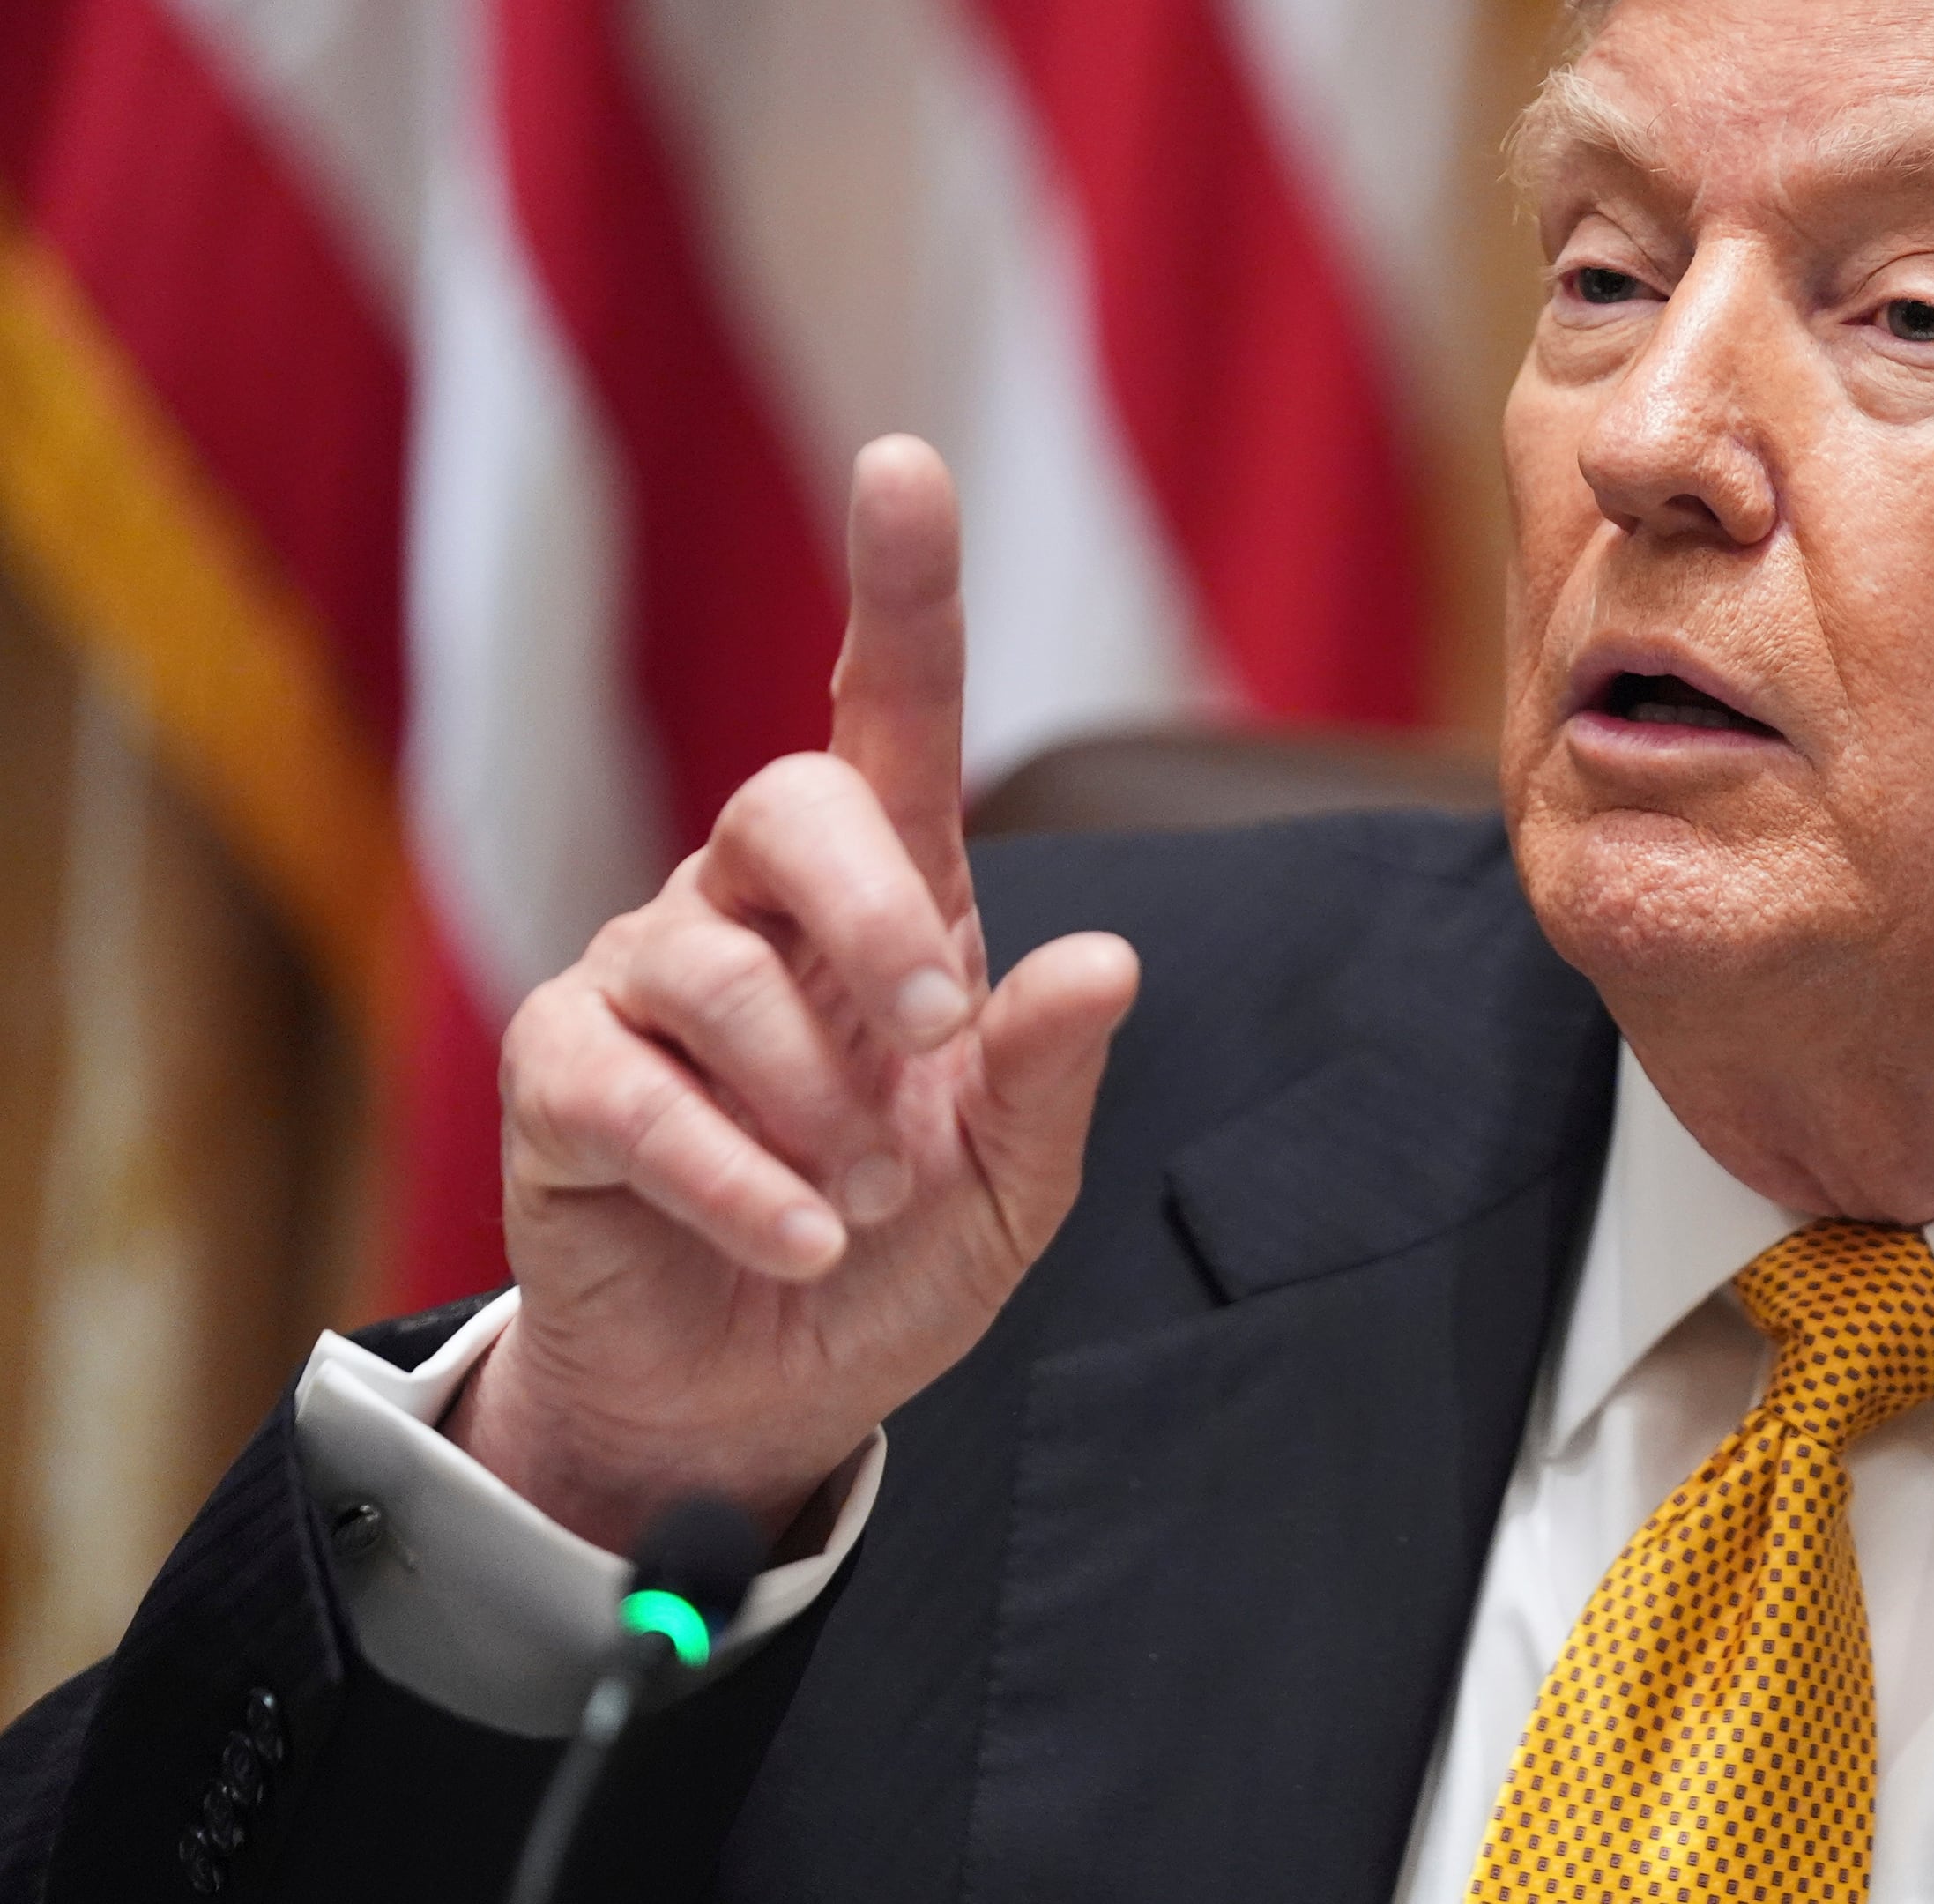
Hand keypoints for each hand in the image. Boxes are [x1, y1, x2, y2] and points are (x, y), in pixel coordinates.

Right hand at [448, 436, 1140, 1552]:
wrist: (762, 1397)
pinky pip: (630, 1087)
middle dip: (873, 918)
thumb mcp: (1010, 1184)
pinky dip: (735, 1175)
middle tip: (935, 1047)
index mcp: (891, 903)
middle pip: (788, 803)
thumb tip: (1105, 959)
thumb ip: (1048, 1075)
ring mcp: (643, 980)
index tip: (903, 465)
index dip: (899, 589)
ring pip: (711, 963)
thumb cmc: (895, 1256)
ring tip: (864, 1201)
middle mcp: (756, 906)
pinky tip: (799, 1238)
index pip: (889, 713)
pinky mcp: (559, 1078)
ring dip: (816, 1101)